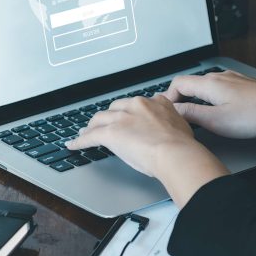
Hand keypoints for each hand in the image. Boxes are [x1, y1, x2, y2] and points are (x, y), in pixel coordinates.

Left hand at [66, 95, 201, 176]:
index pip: (136, 105)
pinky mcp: (110, 132)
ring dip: (92, 127)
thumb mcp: (180, 126)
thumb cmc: (181, 146)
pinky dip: (80, 141)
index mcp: (155, 103)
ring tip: (86, 133)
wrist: (175, 153)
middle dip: (108, 117)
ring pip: (100, 119)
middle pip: (115, 108)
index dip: (128, 112)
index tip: (126, 117)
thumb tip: (169, 129)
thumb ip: (170, 122)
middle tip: (103, 125)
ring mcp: (122, 118)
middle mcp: (137, 106)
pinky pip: (91, 136)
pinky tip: (74, 145)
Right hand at [163, 70, 255, 138]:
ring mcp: (233, 79)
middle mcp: (220, 77)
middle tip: (179, 115)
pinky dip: (213, 98)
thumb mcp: (216, 121)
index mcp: (209, 84)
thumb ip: (192, 114)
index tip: (168, 110)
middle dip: (182, 98)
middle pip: (192, 83)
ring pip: (207, 86)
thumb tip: (173, 110)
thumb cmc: (255, 115)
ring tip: (198, 114)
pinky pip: (221, 88)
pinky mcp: (244, 85)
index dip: (169, 96)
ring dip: (198, 98)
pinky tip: (220, 110)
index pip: (178, 83)